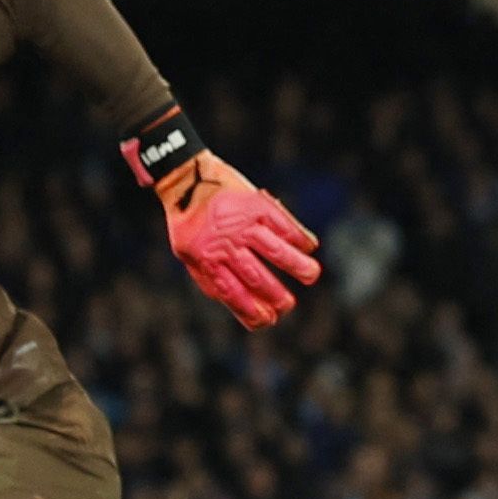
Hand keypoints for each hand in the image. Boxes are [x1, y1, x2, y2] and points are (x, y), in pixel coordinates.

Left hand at [153, 152, 319, 327]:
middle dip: (277, 296)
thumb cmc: (187, 220)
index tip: (269, 320)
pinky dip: (298, 236)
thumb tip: (239, 306)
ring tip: (312, 275)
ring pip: (276, 250)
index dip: (252, 310)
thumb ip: (208, 278)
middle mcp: (226, 244)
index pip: (234, 293)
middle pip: (257, 276)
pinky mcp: (256, 203)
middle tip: (289, 305)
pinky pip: (282, 223)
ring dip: (297, 265)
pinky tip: (309, 246)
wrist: (185, 177)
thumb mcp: (186, 252)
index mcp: (206, 259)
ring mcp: (243, 223)